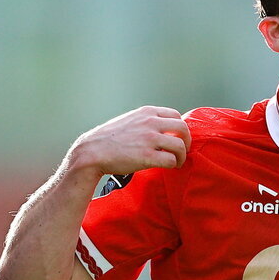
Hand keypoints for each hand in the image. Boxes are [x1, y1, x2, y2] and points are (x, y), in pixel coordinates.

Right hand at [71, 106, 191, 174]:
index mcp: (147, 112)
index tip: (178, 138)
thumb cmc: (109, 139)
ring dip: (182, 156)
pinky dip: (173, 165)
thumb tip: (162, 129)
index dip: (180, 128)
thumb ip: (146, 121)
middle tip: (183, 151)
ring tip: (176, 162)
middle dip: (187, 141)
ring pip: (180, 146)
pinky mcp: (147, 157)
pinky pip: (171, 160)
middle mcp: (150, 122)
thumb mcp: (129, 120)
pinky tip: (169, 167)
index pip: (176, 115)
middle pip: (183, 128)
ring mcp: (150, 139)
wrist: (92, 152)